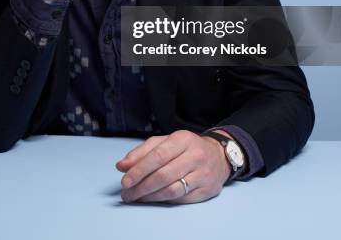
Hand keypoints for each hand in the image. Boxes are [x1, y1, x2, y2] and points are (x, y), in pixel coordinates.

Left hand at [115, 129, 231, 203]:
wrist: (218, 155)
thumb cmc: (187, 147)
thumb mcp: (166, 142)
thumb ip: (143, 152)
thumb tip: (122, 166)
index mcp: (182, 139)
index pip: (157, 156)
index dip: (139, 170)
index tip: (125, 180)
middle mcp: (195, 156)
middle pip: (163, 175)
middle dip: (141, 186)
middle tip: (127, 193)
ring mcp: (202, 174)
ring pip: (172, 190)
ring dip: (150, 197)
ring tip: (136, 198)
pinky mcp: (206, 190)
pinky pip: (180, 199)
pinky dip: (163, 201)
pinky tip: (152, 199)